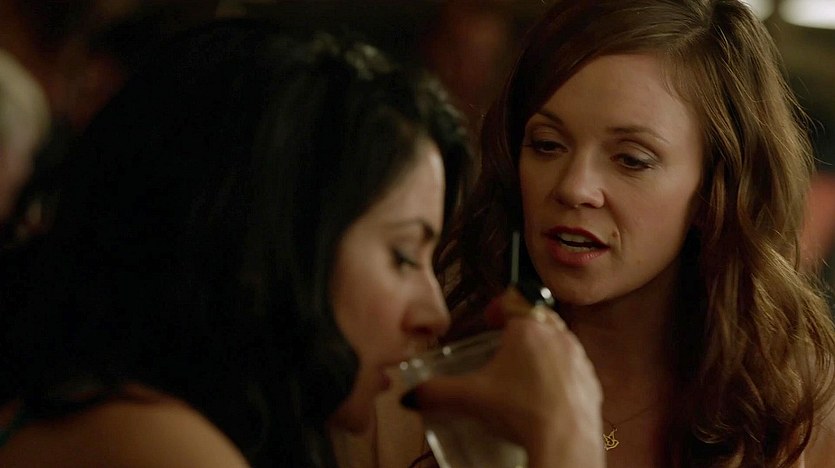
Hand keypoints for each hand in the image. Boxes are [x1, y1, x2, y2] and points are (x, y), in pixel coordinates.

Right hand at [402, 287, 604, 467]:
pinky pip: (573, 369)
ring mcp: (578, 359)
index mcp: (527, 328)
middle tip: (504, 344)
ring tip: (522, 373)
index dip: (499, 306)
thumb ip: (436, 392)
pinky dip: (559, 376)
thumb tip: (410, 396)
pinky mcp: (590, 382)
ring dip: (542, 350)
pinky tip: (544, 396)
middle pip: (537, 318)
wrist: (565, 441)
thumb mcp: (470, 397)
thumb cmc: (521, 411)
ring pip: (558, 342)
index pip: (513, 300)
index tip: (491, 317)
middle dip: (521, 327)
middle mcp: (557, 336)